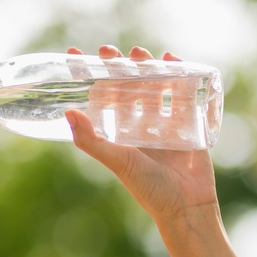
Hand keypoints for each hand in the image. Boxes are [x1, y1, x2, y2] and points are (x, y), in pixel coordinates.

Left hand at [64, 45, 218, 223]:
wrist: (186, 205)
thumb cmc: (148, 187)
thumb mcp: (116, 160)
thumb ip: (91, 140)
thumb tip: (68, 113)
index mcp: (119, 133)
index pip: (100, 99)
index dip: (88, 79)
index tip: (74, 56)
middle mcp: (139, 126)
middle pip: (127, 89)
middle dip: (118, 68)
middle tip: (108, 50)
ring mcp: (164, 123)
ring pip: (153, 87)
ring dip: (146, 68)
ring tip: (138, 51)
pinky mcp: (189, 123)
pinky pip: (183, 94)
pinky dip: (179, 75)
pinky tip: (172, 58)